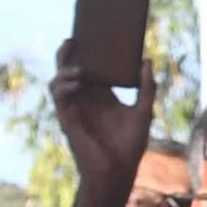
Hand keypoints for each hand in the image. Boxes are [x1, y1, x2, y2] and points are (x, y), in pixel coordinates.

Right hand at [52, 48, 144, 192]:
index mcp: (102, 97)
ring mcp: (75, 110)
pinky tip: (76, 83)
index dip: (87, 53)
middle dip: (67, 55)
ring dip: (64, 72)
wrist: (119, 172)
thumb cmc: (130, 145)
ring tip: (78, 69)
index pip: (91, 69)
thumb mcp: (144, 112)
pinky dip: (64, 89)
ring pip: (58, 83)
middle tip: (72, 40)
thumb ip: (147, 87)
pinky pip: (60, 100)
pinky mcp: (69, 121)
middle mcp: (85, 100)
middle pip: (70, 71)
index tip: (89, 35)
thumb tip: (148, 60)